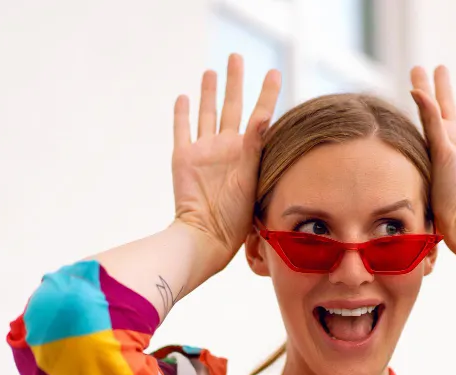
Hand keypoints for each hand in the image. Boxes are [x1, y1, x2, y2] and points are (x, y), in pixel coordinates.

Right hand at [172, 54, 281, 271]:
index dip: (266, 93)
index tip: (273, 72)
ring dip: (208, 92)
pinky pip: (182, 129)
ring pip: (206, 113)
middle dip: (234, 81)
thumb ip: (256, 145)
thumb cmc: (236, 219)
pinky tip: (184, 97)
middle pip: (231, 105)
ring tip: (212, 71)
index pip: (260, 115)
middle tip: (236, 56)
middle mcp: (226, 148)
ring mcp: (204, 151)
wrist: (207, 236)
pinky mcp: (183, 158)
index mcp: (248, 153)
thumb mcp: (252, 178)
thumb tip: (265, 114)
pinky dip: (182, 113)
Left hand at [409, 65, 455, 251]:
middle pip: (448, 106)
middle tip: (440, 67)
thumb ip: (430, 119)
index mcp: (438, 139)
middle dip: (443, 87)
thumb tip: (416, 90)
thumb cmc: (448, 191)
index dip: (423, 86)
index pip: (428, 106)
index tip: (417, 67)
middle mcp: (455, 141)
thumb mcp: (438, 150)